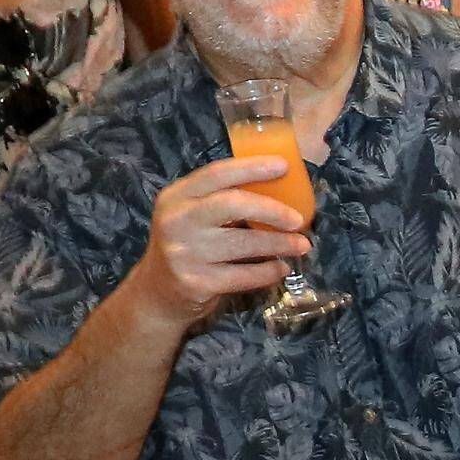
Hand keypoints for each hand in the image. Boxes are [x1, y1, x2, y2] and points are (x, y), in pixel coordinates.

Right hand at [130, 155, 310, 319]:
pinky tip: (282, 268)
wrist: (157, 293)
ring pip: (244, 244)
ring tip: (301, 245)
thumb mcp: (192, 215)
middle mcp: (177, 221)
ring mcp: (184, 253)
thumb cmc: (187, 245)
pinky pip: (244, 275)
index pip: (217, 173)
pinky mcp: (196, 282)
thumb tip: (279, 188)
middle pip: (232, 204)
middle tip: (299, 219)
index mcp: (177, 196)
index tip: (284, 166)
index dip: (252, 167)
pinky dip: (269, 271)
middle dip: (272, 210)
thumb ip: (222, 200)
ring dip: (280, 244)